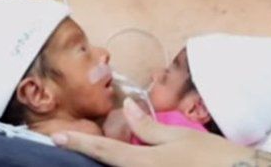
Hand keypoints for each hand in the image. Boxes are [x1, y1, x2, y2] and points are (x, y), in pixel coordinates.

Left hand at [52, 98, 270, 166]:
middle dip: (92, 156)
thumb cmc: (214, 156)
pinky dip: (126, 165)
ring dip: (111, 162)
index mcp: (143, 164)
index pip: (104, 151)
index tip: (56, 137)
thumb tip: (125, 108)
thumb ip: (149, 127)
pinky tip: (129, 159)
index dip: (78, 142)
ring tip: (97, 148)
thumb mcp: (181, 137)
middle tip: (74, 142)